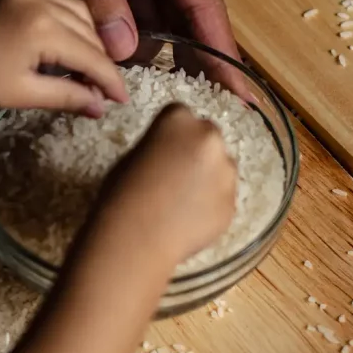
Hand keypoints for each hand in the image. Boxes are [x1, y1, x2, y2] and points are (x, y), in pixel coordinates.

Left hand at [0, 0, 127, 116]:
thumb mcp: (21, 94)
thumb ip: (66, 96)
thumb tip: (100, 107)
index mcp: (44, 28)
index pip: (92, 56)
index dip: (110, 81)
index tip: (123, 102)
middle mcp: (42, 0)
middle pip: (90, 31)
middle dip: (101, 62)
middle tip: (103, 93)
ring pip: (78, 12)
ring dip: (89, 40)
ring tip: (88, 71)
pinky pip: (58, 3)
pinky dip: (71, 24)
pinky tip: (68, 48)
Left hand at [0, 0, 250, 98]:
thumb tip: (125, 47)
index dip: (218, 43)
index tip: (237, 87)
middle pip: (179, 8)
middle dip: (189, 56)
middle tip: (205, 106)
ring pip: (143, 14)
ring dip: (145, 53)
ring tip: (158, 96)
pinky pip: (111, 8)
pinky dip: (113, 39)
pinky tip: (115, 69)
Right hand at [81, 103, 236, 264]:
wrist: (136, 238)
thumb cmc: (120, 194)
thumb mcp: (131, 157)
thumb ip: (158, 146)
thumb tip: (168, 153)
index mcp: (178, 120)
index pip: (180, 114)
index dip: (170, 133)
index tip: (161, 149)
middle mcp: (209, 138)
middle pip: (207, 136)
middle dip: (195, 150)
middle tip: (175, 174)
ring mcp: (226, 172)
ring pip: (221, 167)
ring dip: (207, 177)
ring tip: (182, 201)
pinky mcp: (232, 202)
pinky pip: (222, 197)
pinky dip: (210, 204)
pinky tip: (188, 218)